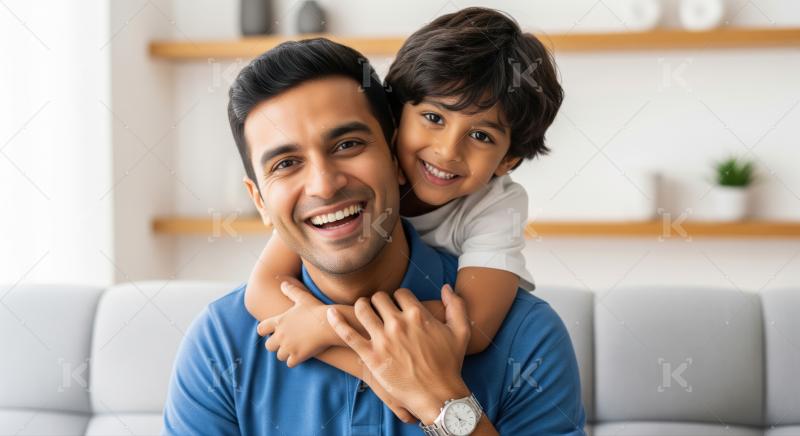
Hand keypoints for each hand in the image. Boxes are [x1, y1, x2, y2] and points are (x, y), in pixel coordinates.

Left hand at [256, 278, 331, 366]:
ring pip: (279, 356)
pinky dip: (294, 360)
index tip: (271, 331)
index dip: (264, 331)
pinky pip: (290, 363)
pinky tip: (301, 355)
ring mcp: (288, 347)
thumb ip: (291, 291)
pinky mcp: (298, 356)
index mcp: (279, 321)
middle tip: (285, 342)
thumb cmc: (316, 309)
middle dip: (275, 345)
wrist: (329, 324)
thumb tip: (283, 283)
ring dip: (285, 353)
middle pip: (268, 346)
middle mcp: (280, 335)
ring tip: (294, 348)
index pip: (261, 329)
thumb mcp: (303, 297)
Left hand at [326, 284, 471, 423]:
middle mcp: (398, 323)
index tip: (399, 306)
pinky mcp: (370, 356)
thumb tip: (446, 287)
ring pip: (363, 309)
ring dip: (361, 307)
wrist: (438, 395)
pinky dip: (337, 321)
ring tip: (363, 311)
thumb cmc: (450, 365)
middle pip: (379, 298)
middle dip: (379, 301)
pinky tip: (331, 313)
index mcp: (418, 315)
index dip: (399, 298)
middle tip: (380, 310)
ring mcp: (382, 340)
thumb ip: (456, 306)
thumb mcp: (461, 332)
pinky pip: (348, 334)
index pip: (400, 293)